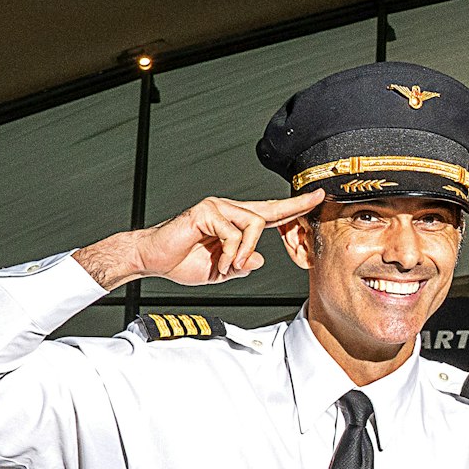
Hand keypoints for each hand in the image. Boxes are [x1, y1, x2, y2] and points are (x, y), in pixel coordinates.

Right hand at [78, 189, 323, 289]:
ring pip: (254, 225)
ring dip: (244, 253)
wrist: (152, 259)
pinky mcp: (206, 211)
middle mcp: (228, 209)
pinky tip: (219, 263)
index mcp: (234, 222)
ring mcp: (217, 207)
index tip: (316, 198)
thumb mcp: (221, 269)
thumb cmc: (181, 260)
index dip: (294, 207)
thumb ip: (241, 264)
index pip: (270, 213)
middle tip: (315, 200)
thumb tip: (258, 260)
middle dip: (295, 207)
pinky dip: (230, 254)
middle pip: (269, 209)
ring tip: (228, 267)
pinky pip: (234, 234)